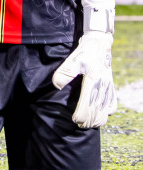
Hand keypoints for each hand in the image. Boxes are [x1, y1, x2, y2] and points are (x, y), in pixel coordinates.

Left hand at [53, 0, 117, 128]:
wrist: (99, 45)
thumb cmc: (84, 53)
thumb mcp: (72, 60)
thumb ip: (64, 73)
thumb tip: (57, 86)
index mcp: (93, 81)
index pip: (88, 104)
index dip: (81, 115)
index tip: (74, 120)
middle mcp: (102, 87)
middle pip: (97, 111)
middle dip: (88, 121)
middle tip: (78, 124)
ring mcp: (108, 88)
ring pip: (105, 110)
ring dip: (97, 119)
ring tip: (88, 124)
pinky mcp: (111, 87)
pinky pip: (112, 104)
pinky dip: (107, 112)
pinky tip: (101, 115)